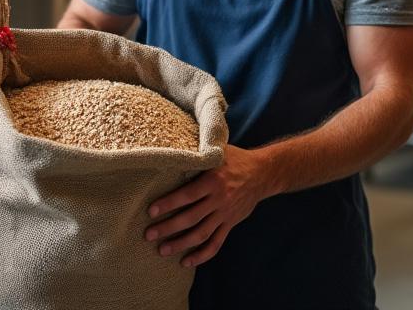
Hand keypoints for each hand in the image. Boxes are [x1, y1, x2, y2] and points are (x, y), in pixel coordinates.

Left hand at [145, 145, 272, 266]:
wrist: (264, 173)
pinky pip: (216, 243)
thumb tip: (172, 152)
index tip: (151, 211)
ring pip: (201, 234)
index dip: (169, 203)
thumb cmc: (235, 159)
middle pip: (191, 218)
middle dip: (168, 228)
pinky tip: (186, 262)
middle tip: (149, 235)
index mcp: (214, 180)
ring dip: (181, 244)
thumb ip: (199, 155)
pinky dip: (202, 255)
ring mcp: (226, 213)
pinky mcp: (231, 223)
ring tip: (162, 250)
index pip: (188, 195)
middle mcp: (220, 199)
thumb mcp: (218, 151)